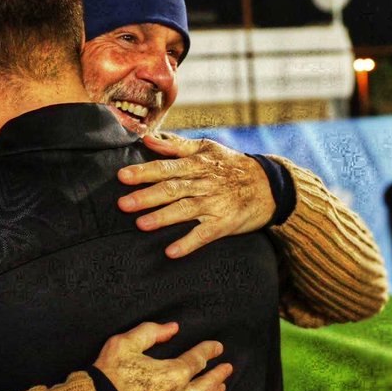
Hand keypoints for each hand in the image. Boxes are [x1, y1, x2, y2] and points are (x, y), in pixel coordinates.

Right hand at [92, 321, 231, 390]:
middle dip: (219, 375)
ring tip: (218, 390)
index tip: (217, 348)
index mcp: (174, 374)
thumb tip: (173, 328)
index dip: (210, 351)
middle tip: (228, 369)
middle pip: (209, 385)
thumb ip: (150, 332)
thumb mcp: (123, 345)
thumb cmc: (107, 380)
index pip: (199, 359)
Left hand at [116, 134, 276, 257]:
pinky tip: (171, 252)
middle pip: (172, 189)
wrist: (269, 185)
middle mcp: (204, 183)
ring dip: (163, 218)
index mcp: (197, 164)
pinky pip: (205, 234)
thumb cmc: (232, 166)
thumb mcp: (207, 149)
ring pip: (185, 210)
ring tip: (141, 225)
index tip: (122, 176)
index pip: (166, 167)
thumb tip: (148, 138)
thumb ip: (176, 145)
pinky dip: (188, 243)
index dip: (144, 172)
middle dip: (146, 196)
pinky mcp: (225, 223)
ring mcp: (215, 204)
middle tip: (123, 204)